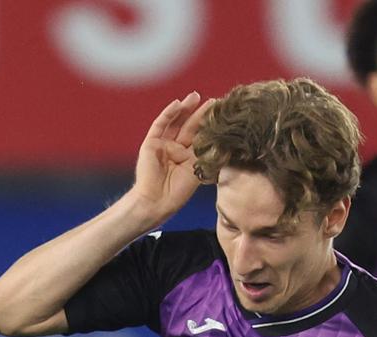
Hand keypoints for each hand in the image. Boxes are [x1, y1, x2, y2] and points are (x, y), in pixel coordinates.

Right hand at [127, 92, 215, 218]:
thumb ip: (207, 156)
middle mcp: (175, 149)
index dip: (210, 126)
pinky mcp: (151, 143)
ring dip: (185, 109)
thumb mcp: (198, 172)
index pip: (201, 137)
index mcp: (188, 158)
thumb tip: (226, 142)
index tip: (223, 115)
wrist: (156, 202)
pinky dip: (168, 114)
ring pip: (175, 122)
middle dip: (200, 114)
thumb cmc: (177, 194)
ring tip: (196, 96)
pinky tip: (178, 104)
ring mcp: (163, 145)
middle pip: (189, 127)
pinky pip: (160, 125)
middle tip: (214, 101)